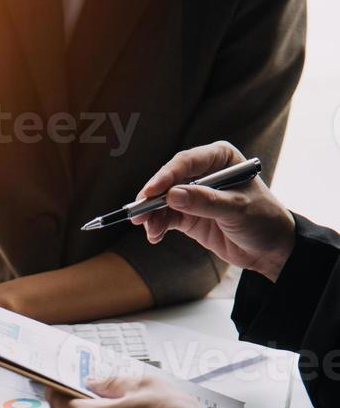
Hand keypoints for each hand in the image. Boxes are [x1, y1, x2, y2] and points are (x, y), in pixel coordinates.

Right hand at [132, 141, 295, 282]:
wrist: (270, 249)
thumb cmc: (262, 220)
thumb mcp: (236, 209)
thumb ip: (205, 202)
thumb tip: (172, 196)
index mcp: (219, 158)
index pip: (186, 162)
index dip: (166, 176)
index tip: (151, 192)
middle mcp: (203, 173)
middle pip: (169, 180)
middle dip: (152, 197)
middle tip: (138, 213)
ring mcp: (194, 195)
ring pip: (164, 200)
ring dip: (152, 215)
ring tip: (148, 230)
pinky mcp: (189, 216)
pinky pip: (167, 218)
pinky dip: (158, 226)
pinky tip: (154, 236)